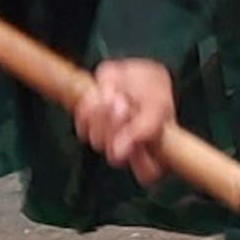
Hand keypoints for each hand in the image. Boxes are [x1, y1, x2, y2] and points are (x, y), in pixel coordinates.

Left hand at [76, 57, 177, 183]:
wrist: (130, 68)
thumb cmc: (151, 87)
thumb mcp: (157, 103)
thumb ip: (145, 129)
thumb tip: (118, 153)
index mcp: (155, 150)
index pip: (148, 172)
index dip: (139, 156)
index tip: (137, 130)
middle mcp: (131, 150)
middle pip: (117, 158)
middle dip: (118, 126)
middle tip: (123, 103)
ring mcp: (108, 140)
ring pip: (98, 142)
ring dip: (103, 115)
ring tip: (114, 95)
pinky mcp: (89, 127)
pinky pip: (82, 127)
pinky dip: (88, 108)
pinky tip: (98, 96)